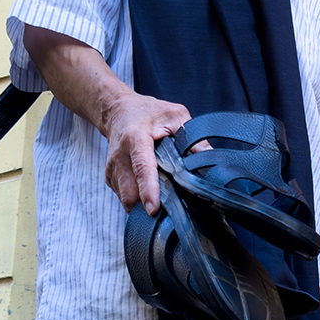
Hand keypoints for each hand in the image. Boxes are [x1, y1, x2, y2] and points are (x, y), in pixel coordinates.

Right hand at [103, 93, 192, 213]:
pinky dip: (137, 199)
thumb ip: (192, 137)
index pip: (142, 167)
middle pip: (130, 191)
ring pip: (126, 198)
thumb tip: (211, 159)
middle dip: (148, 205)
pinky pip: (123, 197)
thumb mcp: (175, 115)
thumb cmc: (147, 112)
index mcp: (136, 138)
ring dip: (143, 204)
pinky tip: (148, 189)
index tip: (154, 209)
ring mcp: (111, 168)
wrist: (117, 111)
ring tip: (161, 197)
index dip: (148, 190)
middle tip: (170, 208)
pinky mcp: (109, 177)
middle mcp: (119, 154)